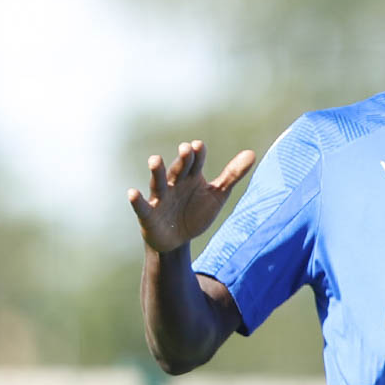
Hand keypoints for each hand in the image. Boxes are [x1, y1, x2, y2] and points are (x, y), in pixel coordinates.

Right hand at [129, 141, 255, 254]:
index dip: (197, 154)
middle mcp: (174, 184)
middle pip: (178, 170)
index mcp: (190, 178)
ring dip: (157, 172)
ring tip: (155, 159)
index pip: (195, 163)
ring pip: (158, 183)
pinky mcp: (149, 215)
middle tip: (186, 148)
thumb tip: (252, 153)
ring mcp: (160, 198)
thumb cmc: (196, 212)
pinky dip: (137, 201)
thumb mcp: (217, 194)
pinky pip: (142, 207)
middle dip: (182, 160)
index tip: (198, 145)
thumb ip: (232, 175)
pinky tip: (133, 192)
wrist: (178, 239)